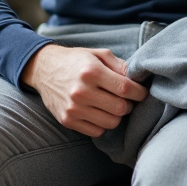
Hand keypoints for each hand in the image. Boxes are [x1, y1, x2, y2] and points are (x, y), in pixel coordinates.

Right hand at [21, 44, 148, 136]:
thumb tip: (138, 80)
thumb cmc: (76, 60)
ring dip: (117, 115)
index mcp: (91, 72)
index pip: (125, 89)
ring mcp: (73, 109)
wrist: (44, 69)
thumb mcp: (99, 54)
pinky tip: (99, 112)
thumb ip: (120, 66)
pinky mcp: (67, 121)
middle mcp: (81, 92)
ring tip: (113, 105)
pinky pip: (97, 131)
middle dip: (129, 104)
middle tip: (127, 99)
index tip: (143, 93)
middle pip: (120, 108)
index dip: (140, 93)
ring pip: (111, 123)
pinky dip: (103, 124)